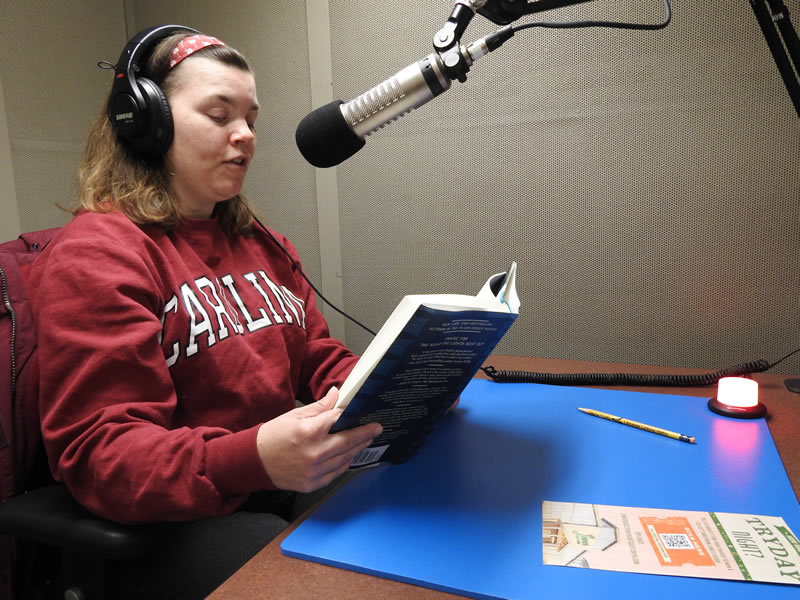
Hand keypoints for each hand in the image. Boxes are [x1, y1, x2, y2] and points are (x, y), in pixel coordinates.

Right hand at [256, 387, 381, 492]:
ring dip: (357, 448)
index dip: (354, 416)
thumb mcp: (295, 416)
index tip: (367, 414)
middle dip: (365, 434)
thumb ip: (320, 407)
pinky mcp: (312, 483)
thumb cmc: (274, 435)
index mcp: (309, 432)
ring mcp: (314, 471)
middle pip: (348, 442)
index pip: (339, 421)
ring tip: (365, 440)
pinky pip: (336, 473)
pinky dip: (344, 463)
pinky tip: (349, 455)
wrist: (254, 461)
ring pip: (345, 459)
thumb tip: (338, 394)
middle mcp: (314, 453)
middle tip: (377, 428)